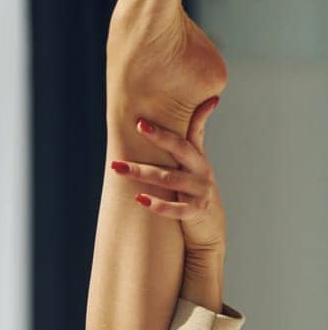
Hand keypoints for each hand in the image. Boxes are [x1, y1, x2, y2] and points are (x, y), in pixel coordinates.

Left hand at [110, 96, 225, 256]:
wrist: (210, 230)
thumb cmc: (198, 191)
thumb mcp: (199, 162)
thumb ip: (197, 134)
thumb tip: (211, 99)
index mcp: (198, 158)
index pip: (183, 137)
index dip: (165, 128)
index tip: (141, 120)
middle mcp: (202, 172)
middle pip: (179, 151)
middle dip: (157, 138)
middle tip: (136, 126)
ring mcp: (200, 192)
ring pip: (170, 179)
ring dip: (143, 173)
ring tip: (118, 168)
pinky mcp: (196, 213)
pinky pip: (176, 209)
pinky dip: (158, 204)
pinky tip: (139, 199)